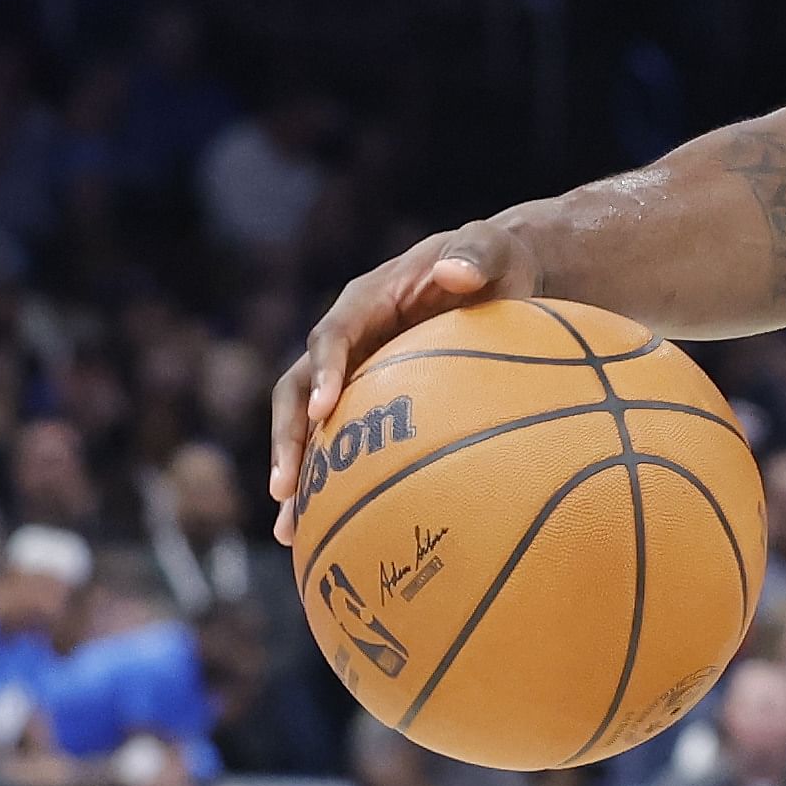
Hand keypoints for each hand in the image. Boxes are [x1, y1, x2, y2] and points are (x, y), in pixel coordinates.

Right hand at [272, 215, 531, 530]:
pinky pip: (340, 442)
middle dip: (288, 438)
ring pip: (307, 425)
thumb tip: (453, 272)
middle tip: (286, 490)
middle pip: (297, 388)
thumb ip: (475, 257)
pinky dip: (330, 484)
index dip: (325, 370)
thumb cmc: (497, 261)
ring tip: (289, 532)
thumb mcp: (492, 250)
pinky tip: (331, 534)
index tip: (326, 410)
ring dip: (294, 473)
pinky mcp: (367, 400)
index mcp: (366, 300)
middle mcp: (346, 338)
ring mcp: (352, 372)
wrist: (500, 278)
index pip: (332, 335)